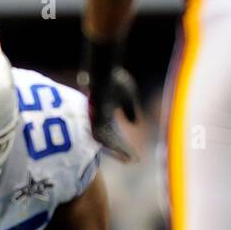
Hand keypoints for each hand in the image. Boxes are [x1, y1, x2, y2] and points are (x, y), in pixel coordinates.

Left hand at [80, 37, 139, 161]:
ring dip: (117, 149)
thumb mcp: (128, 95)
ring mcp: (96, 118)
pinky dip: (111, 141)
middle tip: (132, 161)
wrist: (104, 69)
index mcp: (106, 115)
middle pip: (110, 140)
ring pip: (105, 139)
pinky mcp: (95, 116)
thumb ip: (130, 109)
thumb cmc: (115, 79)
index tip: (135, 156)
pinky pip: (102, 133)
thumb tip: (135, 124)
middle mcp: (100, 119)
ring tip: (128, 158)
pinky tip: (119, 147)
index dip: (125, 146)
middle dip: (121, 151)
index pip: (116, 136)